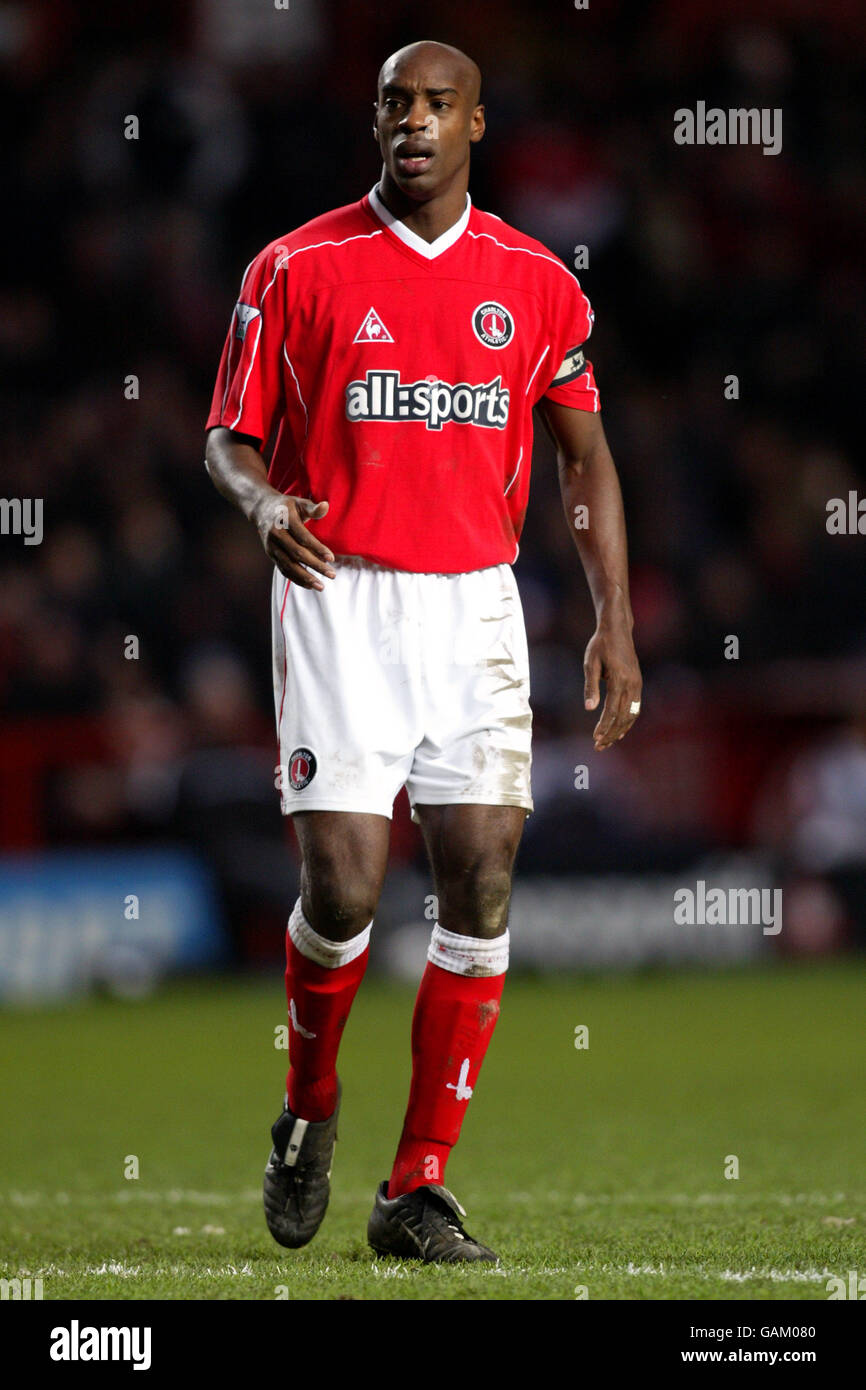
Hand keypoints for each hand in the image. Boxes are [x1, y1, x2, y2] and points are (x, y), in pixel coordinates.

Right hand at [253, 492, 335, 590]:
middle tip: (332, 575)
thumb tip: (326, 506)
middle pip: (297, 553)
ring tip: (321, 587)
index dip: (317, 548)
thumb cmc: (287, 506)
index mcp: (285, 519)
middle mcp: (276, 534)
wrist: (261, 509)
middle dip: (315, 566)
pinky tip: (309, 585)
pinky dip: (296, 579)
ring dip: (305, 578)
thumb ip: (313, 508)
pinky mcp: (270, 554)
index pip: (303, 537)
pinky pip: (283, 569)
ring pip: (289, 565)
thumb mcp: (299, 503)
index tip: (331, 558)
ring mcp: (271, 546)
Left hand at [583, 617, 641, 750]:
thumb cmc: (600, 645)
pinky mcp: (638, 684)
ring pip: (631, 715)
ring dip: (620, 731)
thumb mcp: (590, 663)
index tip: (595, 739)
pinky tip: (619, 730)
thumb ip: (590, 686)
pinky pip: (635, 708)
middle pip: (623, 717)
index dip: (604, 726)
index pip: (612, 710)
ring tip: (607, 743)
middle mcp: (632, 684)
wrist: (617, 630)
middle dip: (611, 734)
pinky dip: (627, 722)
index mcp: (619, 679)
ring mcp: (637, 684)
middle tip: (599, 747)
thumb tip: (588, 709)